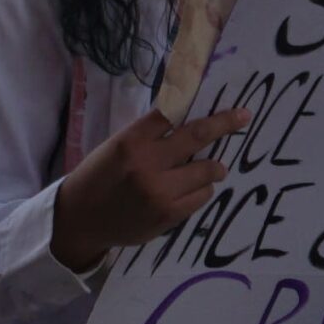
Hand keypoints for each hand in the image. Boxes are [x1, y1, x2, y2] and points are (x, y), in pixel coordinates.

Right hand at [50, 105, 249, 273]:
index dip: (199, 107)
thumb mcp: (116, 147)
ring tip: (208, 168)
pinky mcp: (169, 214)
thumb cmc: (100, 177)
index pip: (174, 114)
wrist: (80, 219)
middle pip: (198, 136)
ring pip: (207, 170)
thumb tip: (188, 120)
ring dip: (213, 167)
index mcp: (131, 140)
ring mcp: (160, 191)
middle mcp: (147, 163)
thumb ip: (149, 136)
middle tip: (243, 117)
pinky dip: (202, 189)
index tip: (226, 104)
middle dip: (225, 124)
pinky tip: (189, 190)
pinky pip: (202, 195)